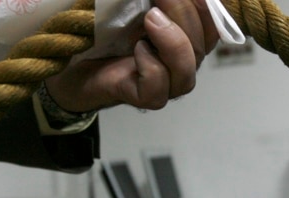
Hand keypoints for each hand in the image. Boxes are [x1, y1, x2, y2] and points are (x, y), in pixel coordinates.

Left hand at [44, 0, 219, 111]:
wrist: (75, 59)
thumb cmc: (107, 31)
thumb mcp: (136, 7)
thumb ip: (157, 2)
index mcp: (189, 39)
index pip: (214, 24)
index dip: (206, 7)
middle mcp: (184, 63)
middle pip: (201, 45)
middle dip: (183, 13)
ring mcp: (167, 85)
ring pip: (185, 69)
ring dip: (172, 41)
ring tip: (150, 18)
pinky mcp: (145, 98)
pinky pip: (158, 87)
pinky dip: (150, 66)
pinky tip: (137, 49)